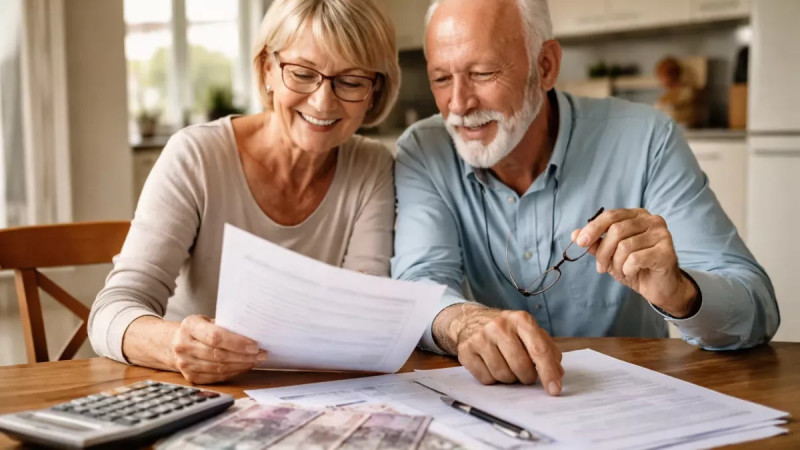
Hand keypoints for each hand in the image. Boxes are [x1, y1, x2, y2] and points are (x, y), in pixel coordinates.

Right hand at [169, 315, 266, 383]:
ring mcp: (185, 364)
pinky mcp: (191, 377)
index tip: (255, 345)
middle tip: (262, 354)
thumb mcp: (208, 320)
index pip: (215, 337)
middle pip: (219, 355)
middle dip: (244, 356)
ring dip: (242, 365)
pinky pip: (217, 377)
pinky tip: (244, 367)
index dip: (237, 343)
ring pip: (219, 368)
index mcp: (189, 326)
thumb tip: (253, 331)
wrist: (174, 343)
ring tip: (256, 360)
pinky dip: (234, 372)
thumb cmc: (199, 329)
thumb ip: (225, 325)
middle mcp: (184, 346)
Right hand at [438, 305, 562, 394]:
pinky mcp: (466, 350)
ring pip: (503, 375)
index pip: (538, 350)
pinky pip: (486, 379)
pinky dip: (492, 378)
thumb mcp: (528, 331)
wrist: (469, 320)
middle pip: (521, 366)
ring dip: (509, 378)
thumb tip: (557, 373)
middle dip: (527, 377)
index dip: (548, 372)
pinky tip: (491, 365)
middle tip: (525, 373)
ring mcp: (480, 337)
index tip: (554, 390)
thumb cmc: (506, 330)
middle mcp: (500, 326)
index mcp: (520, 320)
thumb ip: (546, 350)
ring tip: (506, 366)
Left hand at [571, 208, 697, 316]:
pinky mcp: (667, 252)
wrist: (659, 288)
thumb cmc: (635, 268)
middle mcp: (652, 220)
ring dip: (616, 264)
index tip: (580, 242)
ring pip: (625, 246)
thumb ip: (595, 243)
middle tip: (601, 268)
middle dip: (603, 252)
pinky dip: (628, 269)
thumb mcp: (610, 255)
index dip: (593, 228)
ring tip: (620, 272)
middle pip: (616, 231)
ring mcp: (662, 234)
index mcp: (637, 215)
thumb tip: (575, 234)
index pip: (611, 216)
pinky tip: (633, 273)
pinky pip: (635, 259)